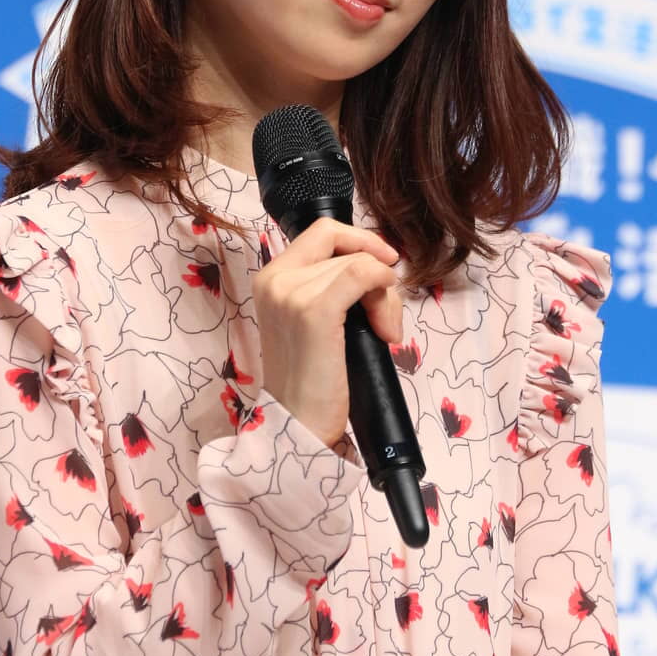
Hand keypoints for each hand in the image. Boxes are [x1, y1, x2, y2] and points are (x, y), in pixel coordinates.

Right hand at [252, 218, 402, 448]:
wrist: (298, 423)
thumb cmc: (311, 378)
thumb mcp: (311, 321)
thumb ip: (330, 287)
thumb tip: (377, 266)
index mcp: (270, 277)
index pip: (322, 232)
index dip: (359, 240)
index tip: (384, 265)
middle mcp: (275, 278)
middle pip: (344, 246)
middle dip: (378, 273)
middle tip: (386, 315)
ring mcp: (291, 292)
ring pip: (360, 263)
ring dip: (386, 296)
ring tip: (385, 333)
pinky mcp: (313, 310)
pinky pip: (363, 274)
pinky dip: (384, 291)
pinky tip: (387, 325)